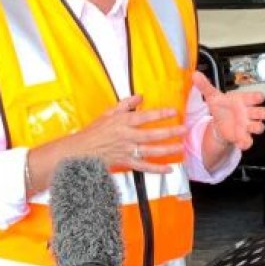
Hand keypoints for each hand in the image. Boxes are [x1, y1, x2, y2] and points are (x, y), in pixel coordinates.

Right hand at [70, 95, 186, 173]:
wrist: (81, 150)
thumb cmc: (93, 132)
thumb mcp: (108, 112)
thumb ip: (126, 104)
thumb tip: (140, 96)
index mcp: (122, 122)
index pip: (145, 116)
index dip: (160, 114)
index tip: (174, 111)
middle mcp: (126, 136)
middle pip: (152, 134)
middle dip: (169, 132)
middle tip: (184, 129)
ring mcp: (126, 150)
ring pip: (150, 150)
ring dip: (167, 149)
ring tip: (180, 146)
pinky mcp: (125, 162)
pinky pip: (144, 166)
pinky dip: (157, 169)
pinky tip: (169, 169)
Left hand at [198, 72, 264, 150]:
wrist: (219, 122)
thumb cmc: (221, 107)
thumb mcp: (213, 97)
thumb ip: (206, 86)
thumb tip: (196, 75)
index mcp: (243, 100)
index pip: (256, 97)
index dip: (258, 97)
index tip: (258, 98)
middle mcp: (248, 112)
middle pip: (263, 112)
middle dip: (261, 113)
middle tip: (255, 113)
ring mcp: (247, 125)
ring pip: (259, 127)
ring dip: (256, 128)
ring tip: (248, 128)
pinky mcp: (243, 136)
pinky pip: (249, 141)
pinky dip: (246, 143)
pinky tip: (240, 143)